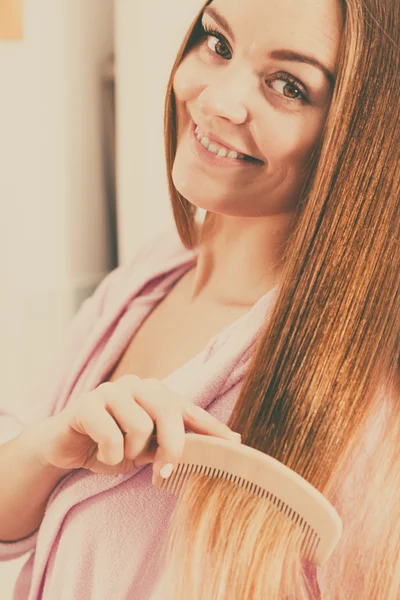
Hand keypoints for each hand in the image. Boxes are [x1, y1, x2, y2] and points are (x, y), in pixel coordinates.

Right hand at [33, 374, 240, 477]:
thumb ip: (174, 445)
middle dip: (172, 447)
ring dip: (131, 452)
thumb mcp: (147, 449)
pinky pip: (111, 435)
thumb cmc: (112, 444)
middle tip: (164, 473)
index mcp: (156, 394)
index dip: (212, 427)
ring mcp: (112, 390)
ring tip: (120, 454)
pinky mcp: (87, 403)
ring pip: (139, 425)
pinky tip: (101, 454)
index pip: (191, 409)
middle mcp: (138, 385)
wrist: (66, 445)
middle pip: (168, 412)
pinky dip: (110, 455)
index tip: (236, 445)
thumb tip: (217, 451)